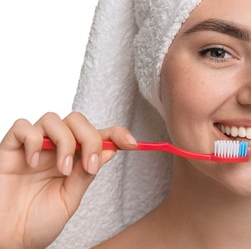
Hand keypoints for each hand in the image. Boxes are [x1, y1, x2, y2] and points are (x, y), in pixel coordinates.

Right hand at [0, 112, 135, 247]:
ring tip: (62, 170)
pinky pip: (23, 127)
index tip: (132, 143)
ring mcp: (33, 147)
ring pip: (54, 119)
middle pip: (77, 121)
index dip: (117, 133)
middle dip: (90, 138)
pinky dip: (33, 139)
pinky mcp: (10, 148)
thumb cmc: (37, 222)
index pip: (98, 135)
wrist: (8, 239)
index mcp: (73, 160)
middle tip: (88, 165)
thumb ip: (86, 174)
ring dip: (65, 142)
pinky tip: (33, 162)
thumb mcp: (70, 199)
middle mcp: (55, 149)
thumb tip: (110, 150)